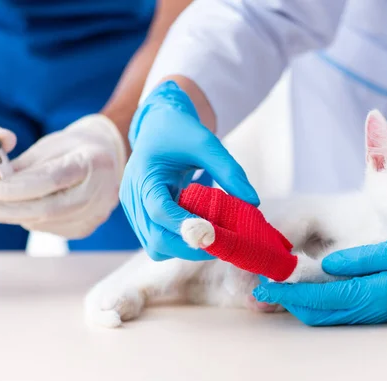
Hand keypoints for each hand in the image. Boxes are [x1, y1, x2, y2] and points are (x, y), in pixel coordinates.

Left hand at [0, 114, 125, 237]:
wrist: (106, 161)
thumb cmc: (73, 149)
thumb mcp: (49, 147)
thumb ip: (25, 167)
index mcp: (95, 162)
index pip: (57, 178)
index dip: (24, 187)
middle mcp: (102, 192)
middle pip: (51, 208)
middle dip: (12, 209)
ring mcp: (96, 214)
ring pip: (46, 222)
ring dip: (17, 215)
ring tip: (0, 204)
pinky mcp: (86, 228)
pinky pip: (50, 228)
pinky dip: (31, 219)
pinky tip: (26, 207)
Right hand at [120, 80, 258, 260]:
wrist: (159, 127)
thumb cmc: (181, 132)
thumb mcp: (206, 143)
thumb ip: (229, 171)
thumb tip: (253, 202)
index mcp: (144, 176)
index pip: (160, 211)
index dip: (187, 226)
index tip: (216, 234)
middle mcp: (133, 198)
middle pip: (156, 239)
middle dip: (190, 246)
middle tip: (224, 241)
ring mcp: (135, 212)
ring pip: (157, 248)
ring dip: (186, 247)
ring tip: (214, 234)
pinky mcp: (143, 219)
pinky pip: (160, 243)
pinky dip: (181, 243)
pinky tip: (203, 229)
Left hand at [253, 225, 386, 325]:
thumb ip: (360, 258)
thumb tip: (325, 264)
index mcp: (374, 294)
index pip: (320, 296)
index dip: (290, 291)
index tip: (265, 283)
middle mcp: (371, 309)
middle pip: (318, 312)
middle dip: (289, 300)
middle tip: (265, 283)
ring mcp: (374, 312)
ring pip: (327, 315)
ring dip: (302, 302)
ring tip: (281, 285)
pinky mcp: (377, 307)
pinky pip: (340, 311)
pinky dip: (319, 302)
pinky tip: (310, 288)